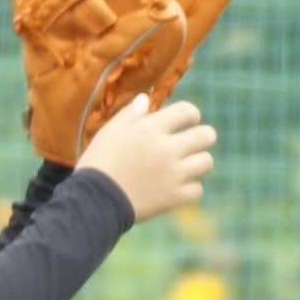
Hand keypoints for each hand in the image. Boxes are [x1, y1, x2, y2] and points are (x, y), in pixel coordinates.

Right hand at [78, 94, 213, 222]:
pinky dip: (191, 188)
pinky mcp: (173, 197)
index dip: (192, 114)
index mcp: (151, 129)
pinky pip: (197, 190)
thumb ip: (130, 114)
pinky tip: (180, 187)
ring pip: (206, 162)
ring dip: (200, 162)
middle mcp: (167, 149)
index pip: (186, 111)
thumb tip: (145, 99)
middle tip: (198, 141)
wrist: (93, 200)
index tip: (191, 120)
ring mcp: (173, 174)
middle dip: (205, 136)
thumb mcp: (109, 132)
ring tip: (190, 165)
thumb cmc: (98, 163)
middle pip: (205, 136)